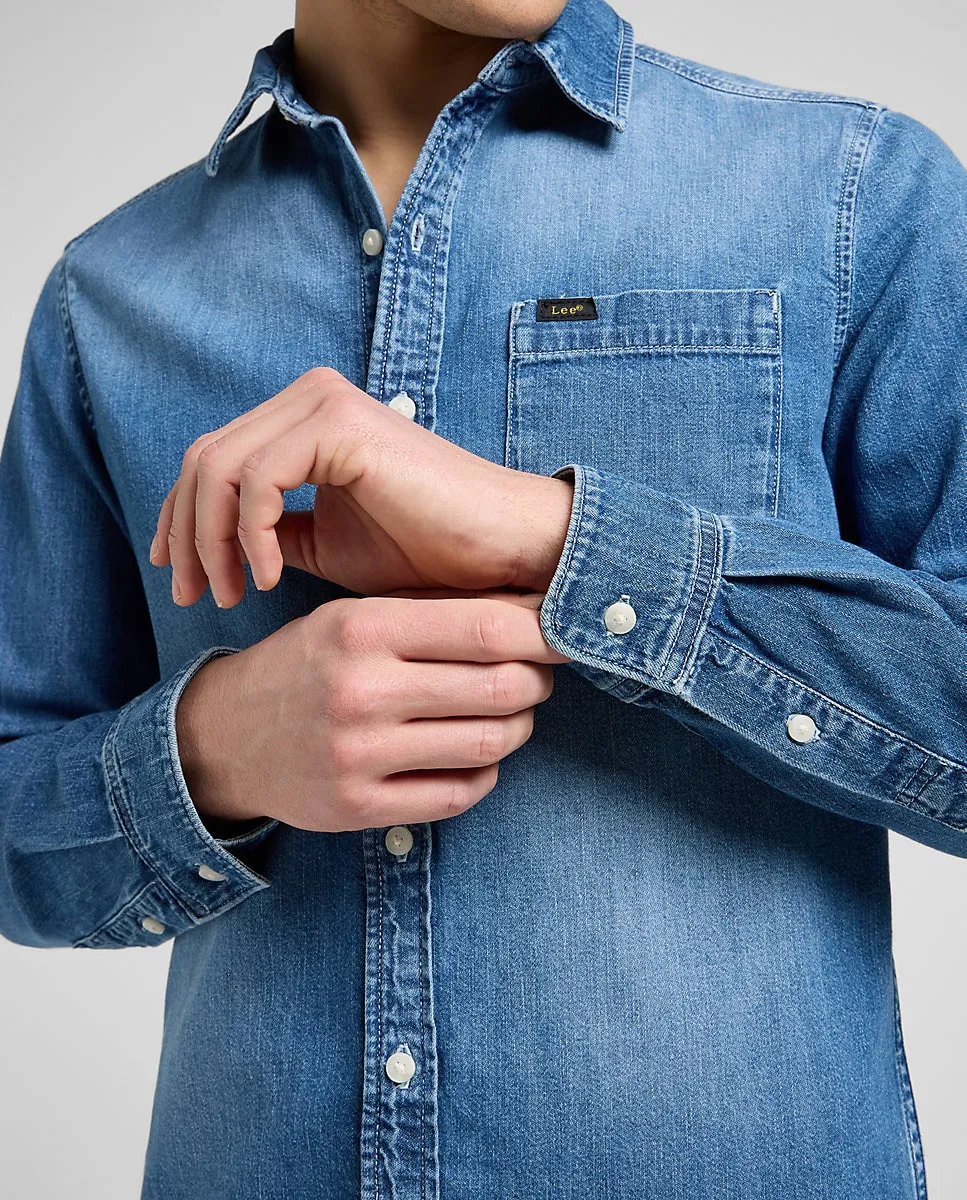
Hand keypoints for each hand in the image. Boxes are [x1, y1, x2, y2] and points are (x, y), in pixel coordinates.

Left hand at [148, 367, 574, 607]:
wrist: (499, 550)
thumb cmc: (427, 553)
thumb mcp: (327, 546)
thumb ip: (275, 533)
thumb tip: (220, 548)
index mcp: (304, 420)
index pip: (213, 459)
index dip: (183, 520)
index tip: (184, 580)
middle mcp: (310, 398)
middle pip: (203, 459)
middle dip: (185, 534)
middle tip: (192, 595)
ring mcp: (323, 404)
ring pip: (218, 466)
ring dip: (211, 539)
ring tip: (231, 593)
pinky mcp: (338, 425)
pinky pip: (257, 479)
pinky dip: (250, 534)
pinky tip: (269, 576)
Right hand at [175, 593, 570, 832]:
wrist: (226, 736)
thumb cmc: (308, 664)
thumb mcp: (353, 617)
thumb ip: (432, 614)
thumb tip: (532, 608)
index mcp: (362, 626)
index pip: (487, 627)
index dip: (544, 631)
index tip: (567, 631)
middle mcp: (360, 690)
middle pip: (500, 686)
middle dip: (537, 680)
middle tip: (539, 675)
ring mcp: (358, 755)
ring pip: (488, 743)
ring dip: (518, 727)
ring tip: (512, 713)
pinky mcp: (358, 808)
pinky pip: (458, 794)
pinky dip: (484, 774)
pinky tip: (475, 755)